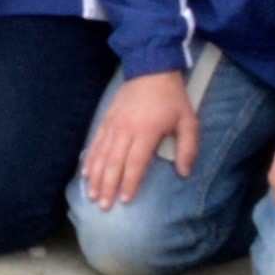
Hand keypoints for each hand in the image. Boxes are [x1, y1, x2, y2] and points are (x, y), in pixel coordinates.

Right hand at [78, 65, 197, 212]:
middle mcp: (126, 130)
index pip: (135, 163)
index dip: (130, 183)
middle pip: (114, 163)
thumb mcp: (188, 121)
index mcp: (146, 132)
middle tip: (104, 206)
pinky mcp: (107, 119)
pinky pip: (95, 142)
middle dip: (108, 186)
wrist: (152, 69)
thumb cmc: (172, 99)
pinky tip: (86, 173)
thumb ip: (188, 148)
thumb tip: (184, 173)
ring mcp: (113, 124)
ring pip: (101, 155)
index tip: (126, 200)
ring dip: (96, 177)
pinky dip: (90, 159)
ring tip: (92, 195)